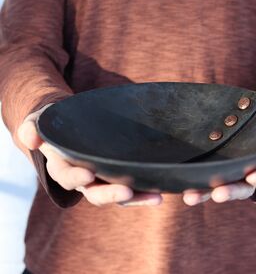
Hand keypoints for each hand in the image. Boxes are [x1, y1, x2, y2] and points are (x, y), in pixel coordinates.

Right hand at [17, 103, 162, 206]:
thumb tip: (30, 137)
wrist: (73, 125)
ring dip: (136, 197)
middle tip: (126, 191)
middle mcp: (84, 179)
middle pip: (95, 193)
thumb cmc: (57, 123)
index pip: (67, 176)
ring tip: (156, 197)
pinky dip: (145, 190)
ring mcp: (103, 179)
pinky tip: (161, 190)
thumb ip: (34, 128)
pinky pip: (132, 186)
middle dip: (110, 193)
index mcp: (63, 167)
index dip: (76, 177)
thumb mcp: (41, 122)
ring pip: (118, 194)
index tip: (88, 174)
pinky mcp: (119, 175)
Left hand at [183, 98, 255, 205]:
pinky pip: (204, 175)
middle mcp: (249, 171)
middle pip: (241, 187)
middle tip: (219, 194)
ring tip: (189, 196)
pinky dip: (193, 180)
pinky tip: (179, 183)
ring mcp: (231, 170)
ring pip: (219, 185)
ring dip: (205, 192)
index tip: (253, 176)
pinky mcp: (215, 164)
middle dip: (230, 191)